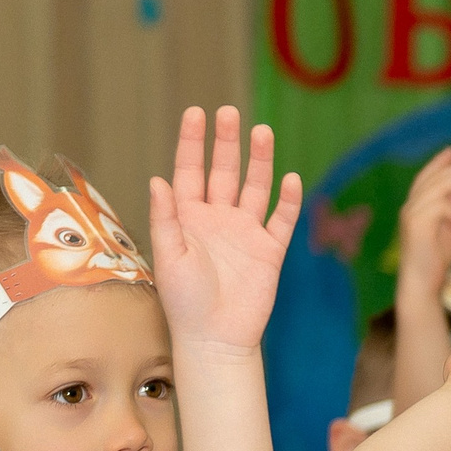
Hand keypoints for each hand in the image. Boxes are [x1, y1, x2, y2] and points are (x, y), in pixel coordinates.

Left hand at [148, 106, 301, 356]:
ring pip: (255, 188)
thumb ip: (166, 218)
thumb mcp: (169, 257)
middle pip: (224, 171)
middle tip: (230, 113)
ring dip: (259, 162)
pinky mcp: (269, 251)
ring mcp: (245, 233)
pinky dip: (288, 200)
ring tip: (263, 132)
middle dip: (227, 142)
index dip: (192, 142)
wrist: (215, 338)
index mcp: (187, 217)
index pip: (190, 170)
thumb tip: (158, 180)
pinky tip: (291, 178)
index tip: (197, 113)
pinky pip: (281, 220)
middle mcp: (217, 219)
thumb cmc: (184, 301)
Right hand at [397, 146, 450, 292]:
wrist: (421, 284)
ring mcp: (411, 215)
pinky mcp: (416, 225)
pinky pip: (438, 207)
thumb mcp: (448, 230)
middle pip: (433, 179)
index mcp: (416, 207)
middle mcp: (410, 207)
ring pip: (436, 188)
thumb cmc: (434, 261)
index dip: (438, 164)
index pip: (426, 178)